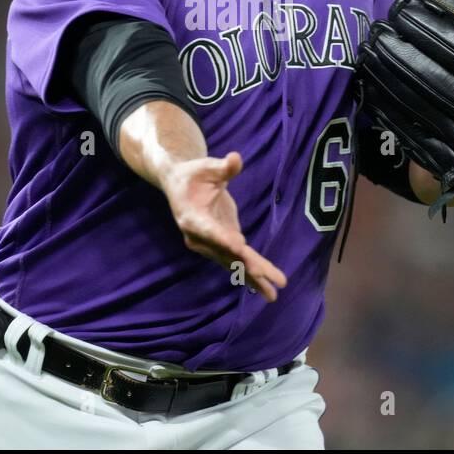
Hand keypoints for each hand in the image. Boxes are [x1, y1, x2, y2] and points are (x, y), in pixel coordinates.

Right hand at [162, 151, 287, 301]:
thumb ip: (222, 167)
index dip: (224, 239)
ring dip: (254, 276)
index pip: (210, 230)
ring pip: (233, 262)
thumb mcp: (206, 166)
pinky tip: (267, 285)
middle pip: (225, 252)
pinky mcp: (221, 244)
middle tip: (266, 278)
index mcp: (192, 217)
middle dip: (246, 265)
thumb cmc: (194, 174)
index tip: (240, 247)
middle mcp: (199, 237)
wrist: (180, 185)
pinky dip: (252, 272)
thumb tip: (235, 158)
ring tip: (273, 294)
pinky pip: (237, 260)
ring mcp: (210, 244)